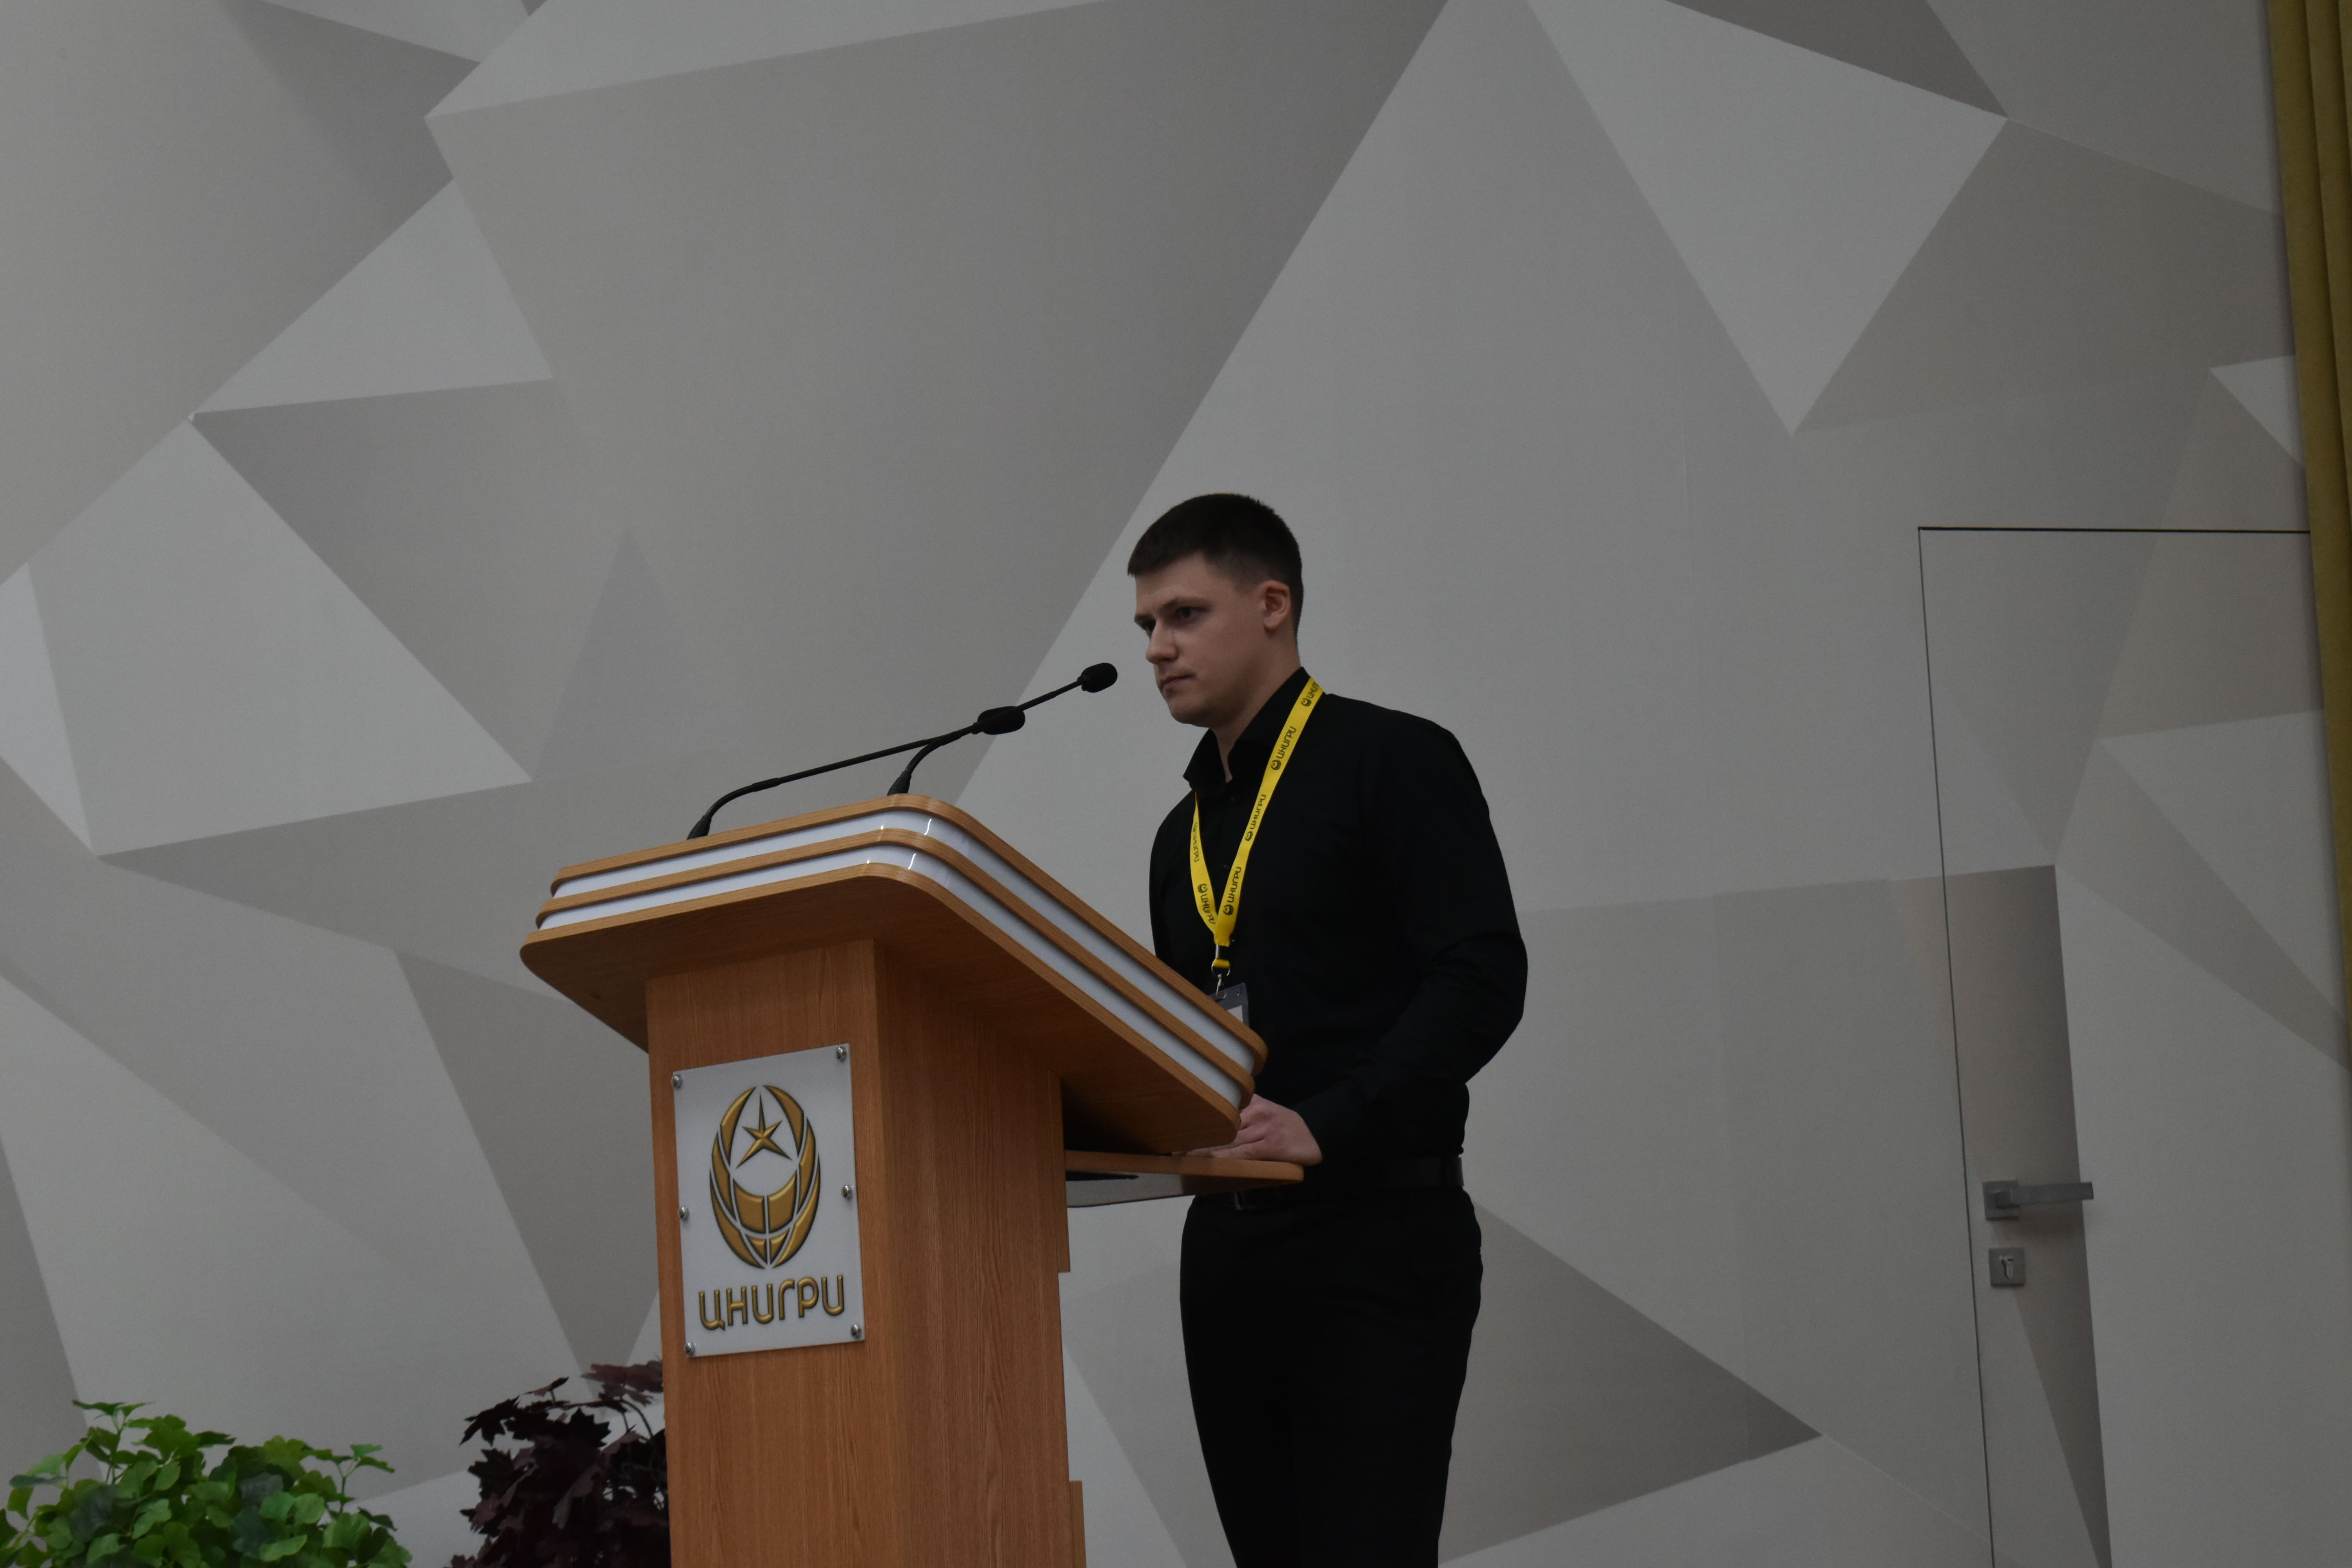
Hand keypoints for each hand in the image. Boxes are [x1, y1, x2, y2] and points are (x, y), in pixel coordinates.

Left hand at [1187, 1095, 1322, 1164]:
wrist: (1316, 1134)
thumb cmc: (1285, 1124)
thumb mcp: (1265, 1108)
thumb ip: (1243, 1109)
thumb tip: (1214, 1118)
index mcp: (1252, 1101)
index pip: (1220, 1108)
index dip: (1199, 1119)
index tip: (1179, 1127)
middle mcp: (1256, 1112)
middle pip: (1220, 1124)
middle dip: (1196, 1137)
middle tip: (1173, 1145)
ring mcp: (1262, 1129)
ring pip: (1227, 1140)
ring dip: (1203, 1150)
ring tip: (1183, 1156)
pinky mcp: (1269, 1147)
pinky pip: (1241, 1153)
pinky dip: (1223, 1158)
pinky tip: (1207, 1162)